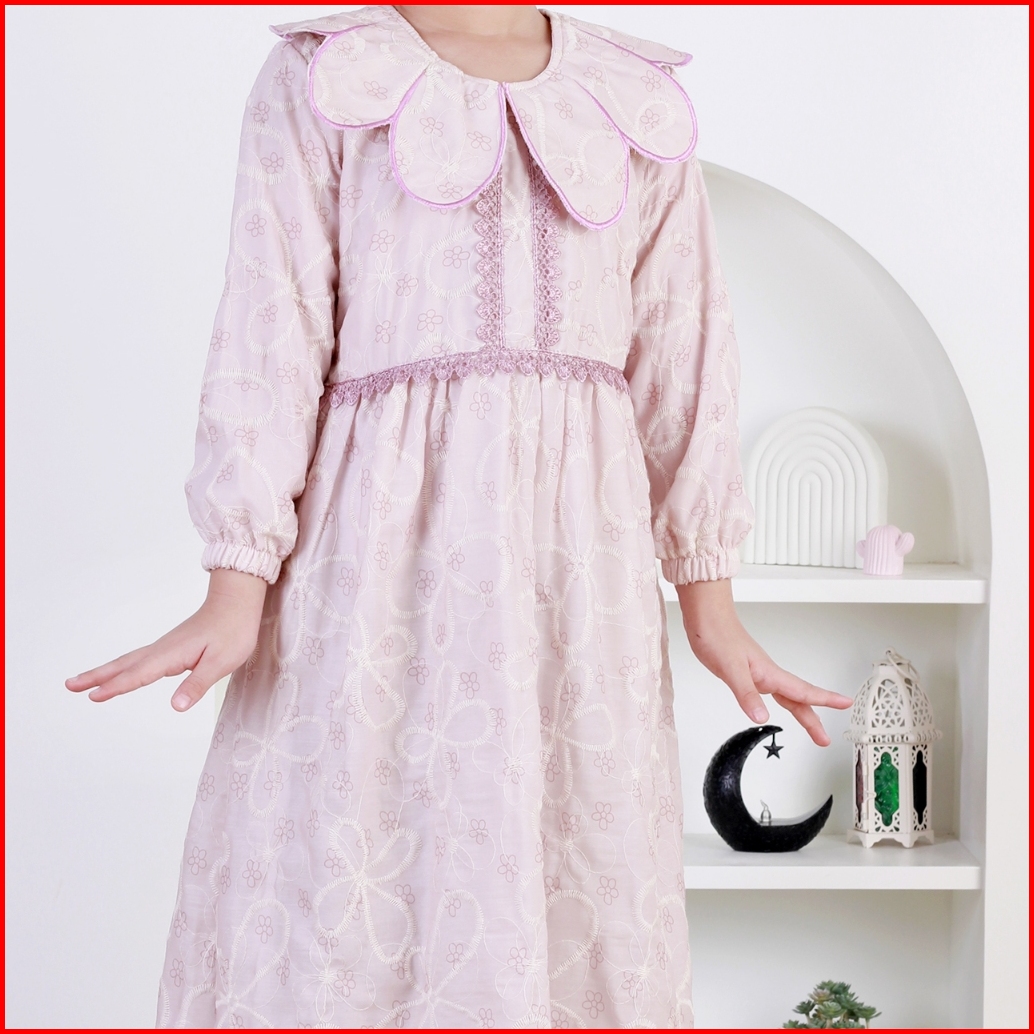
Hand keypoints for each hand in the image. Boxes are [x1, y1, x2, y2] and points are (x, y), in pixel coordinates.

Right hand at [65, 569, 267, 711]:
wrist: (238, 601)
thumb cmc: (234, 630)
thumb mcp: (221, 662)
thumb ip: (197, 684)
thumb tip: (175, 707)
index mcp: (172, 654)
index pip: (139, 674)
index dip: (117, 687)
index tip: (93, 696)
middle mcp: (163, 649)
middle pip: (124, 665)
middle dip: (97, 676)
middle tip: (69, 686)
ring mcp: (166, 647)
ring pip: (130, 661)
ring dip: (106, 671)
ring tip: (83, 682)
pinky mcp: (172, 647)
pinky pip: (140, 659)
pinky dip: (124, 667)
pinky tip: (122, 673)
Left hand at [674, 577, 852, 745]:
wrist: (705, 618)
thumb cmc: (717, 635)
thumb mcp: (730, 669)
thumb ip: (746, 694)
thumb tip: (761, 718)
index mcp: (769, 674)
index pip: (803, 691)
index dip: (825, 700)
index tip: (846, 704)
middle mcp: (767, 674)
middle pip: (798, 699)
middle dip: (813, 720)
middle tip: (825, 739)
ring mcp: (758, 673)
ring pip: (786, 696)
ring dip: (800, 711)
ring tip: (811, 727)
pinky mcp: (746, 672)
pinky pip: (772, 691)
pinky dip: (780, 700)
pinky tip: (773, 706)